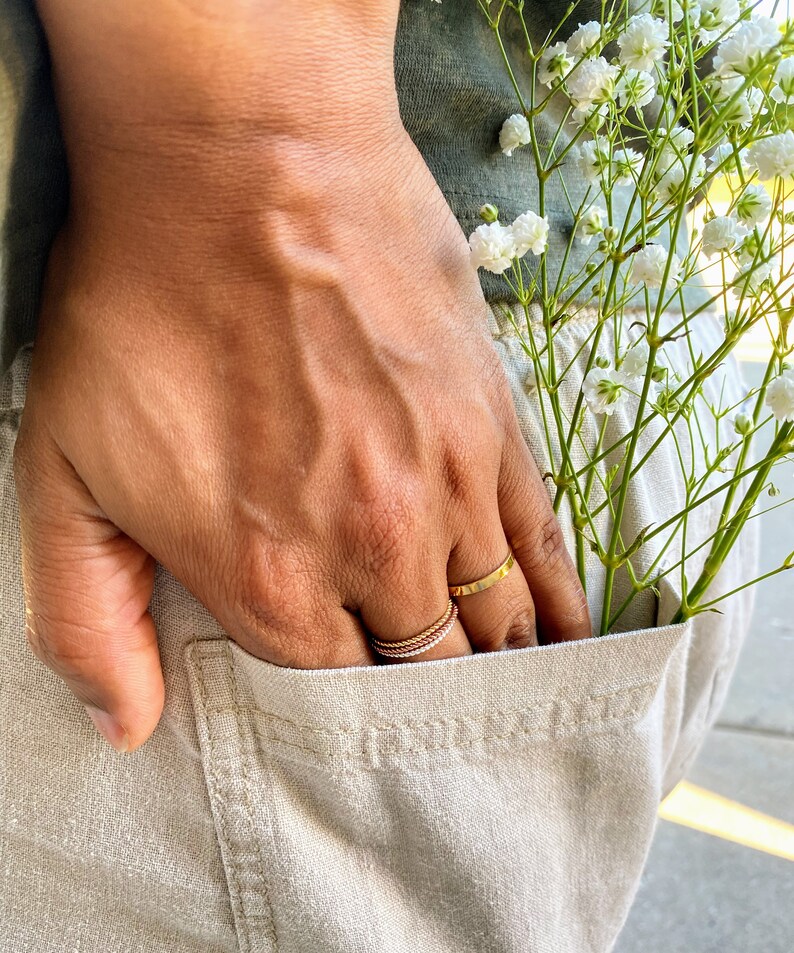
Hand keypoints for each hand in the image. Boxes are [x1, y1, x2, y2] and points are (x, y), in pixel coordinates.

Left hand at [14, 2, 589, 752]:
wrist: (240, 163)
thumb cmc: (142, 307)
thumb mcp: (61, 472)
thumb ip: (86, 618)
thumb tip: (124, 727)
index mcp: (269, 576)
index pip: (334, 698)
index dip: (350, 722)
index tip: (362, 730)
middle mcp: (375, 545)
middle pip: (427, 668)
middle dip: (430, 702)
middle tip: (438, 726)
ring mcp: (449, 483)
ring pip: (498, 618)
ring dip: (501, 663)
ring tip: (510, 696)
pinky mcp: (495, 422)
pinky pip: (545, 542)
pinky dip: (556, 599)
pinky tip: (563, 628)